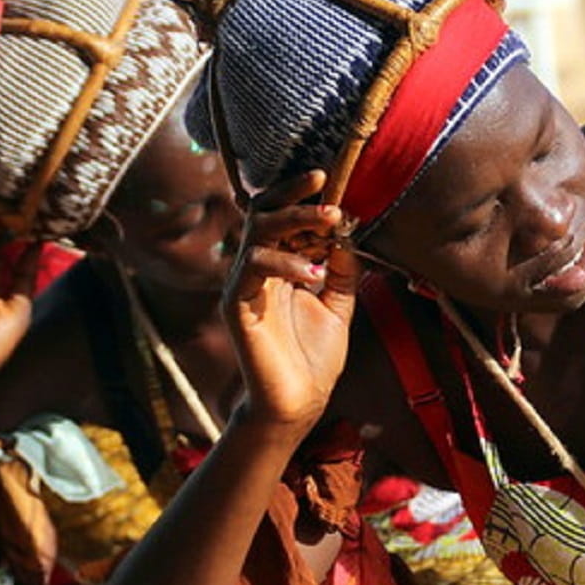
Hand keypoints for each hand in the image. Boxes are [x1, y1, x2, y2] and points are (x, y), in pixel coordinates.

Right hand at [223, 171, 357, 433]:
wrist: (298, 404)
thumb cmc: (314, 357)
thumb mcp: (339, 304)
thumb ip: (343, 269)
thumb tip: (348, 232)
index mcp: (278, 265)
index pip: (281, 216)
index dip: (305, 198)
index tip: (334, 183)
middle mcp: (256, 268)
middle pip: (263, 212)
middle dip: (293, 193)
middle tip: (323, 180)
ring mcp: (243, 285)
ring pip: (256, 232)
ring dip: (294, 219)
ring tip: (330, 221)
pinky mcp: (236, 305)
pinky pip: (252, 267)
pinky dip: (285, 263)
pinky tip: (315, 273)